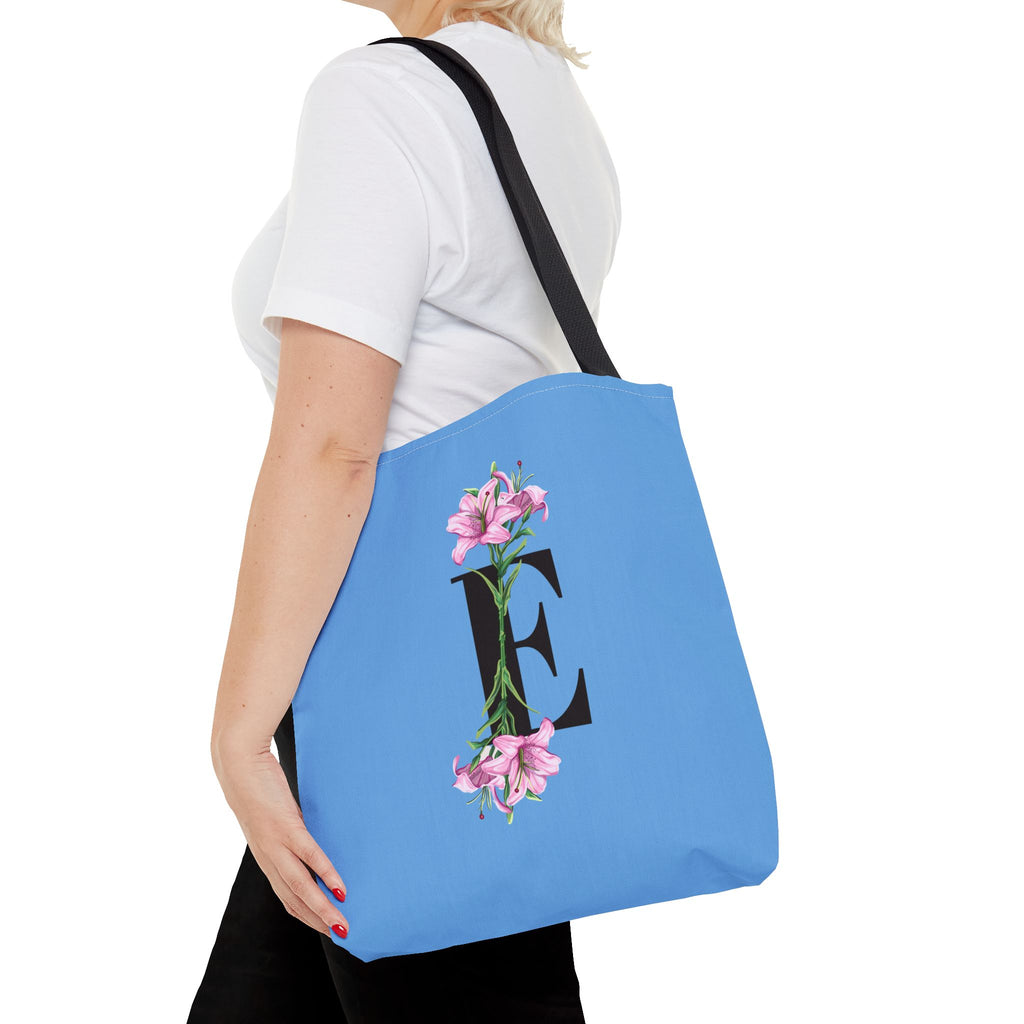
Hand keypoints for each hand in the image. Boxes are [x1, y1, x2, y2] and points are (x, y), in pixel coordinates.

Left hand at [212, 742, 349, 938]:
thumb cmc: (259, 787)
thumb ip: (291, 831)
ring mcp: (276, 844)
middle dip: (318, 922)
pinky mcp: (285, 827)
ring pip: (300, 887)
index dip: (308, 916)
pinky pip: (309, 857)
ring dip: (322, 910)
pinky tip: (340, 890)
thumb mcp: (276, 816)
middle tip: (343, 937)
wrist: (238, 765)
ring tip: (344, 925)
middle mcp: (269, 857)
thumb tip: (312, 838)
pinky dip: (325, 875)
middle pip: (294, 900)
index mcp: (267, 857)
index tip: (329, 928)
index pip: (288, 897)